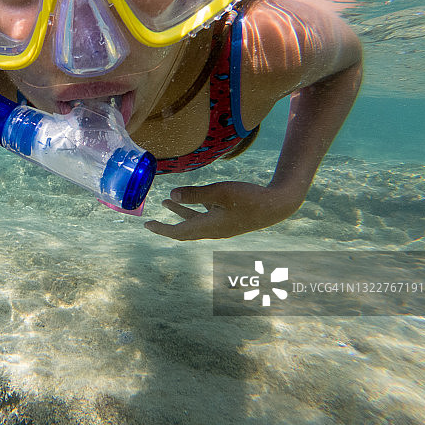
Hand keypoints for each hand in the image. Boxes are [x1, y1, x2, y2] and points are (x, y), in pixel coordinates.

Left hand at [144, 181, 300, 239]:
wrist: (277, 206)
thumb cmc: (249, 198)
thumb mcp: (220, 192)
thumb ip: (195, 194)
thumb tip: (171, 195)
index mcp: (209, 227)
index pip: (179, 232)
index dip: (162, 229)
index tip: (147, 225)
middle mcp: (213, 230)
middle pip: (184, 230)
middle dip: (167, 225)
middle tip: (151, 223)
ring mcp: (222, 226)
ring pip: (195, 222)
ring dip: (180, 213)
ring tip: (166, 203)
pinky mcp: (228, 219)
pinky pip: (205, 217)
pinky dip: (194, 209)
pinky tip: (191, 198)